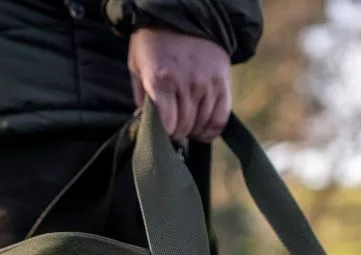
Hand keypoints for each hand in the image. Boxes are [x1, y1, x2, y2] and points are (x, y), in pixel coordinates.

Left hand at [128, 28, 231, 142]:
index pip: (167, 125)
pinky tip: (202, 129)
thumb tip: (144, 124)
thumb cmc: (155, 43)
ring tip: (186, 124)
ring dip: (192, 130)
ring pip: (201, 125)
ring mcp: (207, 84)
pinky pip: (220, 119)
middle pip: (184, 127)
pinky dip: (210, 130)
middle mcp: (187, 83)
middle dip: (176, 133)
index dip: (163, 134)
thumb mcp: (137, 66)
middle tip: (173, 128)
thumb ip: (141, 98)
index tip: (161, 131)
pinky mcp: (223, 83)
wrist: (185, 14)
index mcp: (161, 80)